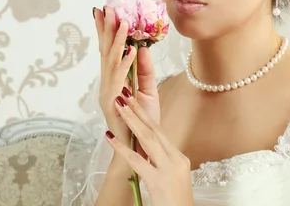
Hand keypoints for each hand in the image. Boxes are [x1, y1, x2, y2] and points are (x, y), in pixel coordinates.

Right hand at [93, 6, 160, 152]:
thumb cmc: (142, 122)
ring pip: (111, 62)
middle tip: (108, 8)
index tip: (103, 10)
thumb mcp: (147, 91)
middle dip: (106, 29)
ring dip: (118, 41)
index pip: (107, 51)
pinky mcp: (112, 103)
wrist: (139, 150)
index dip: (104, 31)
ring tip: (123, 23)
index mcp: (113, 80)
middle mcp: (106, 84)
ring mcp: (106, 94)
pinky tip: (132, 50)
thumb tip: (142, 47)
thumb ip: (144, 70)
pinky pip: (120, 79)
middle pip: (105, 52)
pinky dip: (126, 64)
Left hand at [105, 88, 193, 205]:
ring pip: (147, 139)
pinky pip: (136, 161)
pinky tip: (110, 137)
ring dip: (131, 121)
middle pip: (154, 130)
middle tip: (125, 95)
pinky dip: (122, 148)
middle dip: (138, 111)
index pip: (160, 132)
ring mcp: (168, 170)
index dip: (146, 115)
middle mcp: (175, 160)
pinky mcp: (158, 181)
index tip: (135, 101)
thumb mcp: (174, 177)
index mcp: (179, 158)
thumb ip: (163, 162)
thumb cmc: (176, 202)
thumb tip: (150, 150)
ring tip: (119, 107)